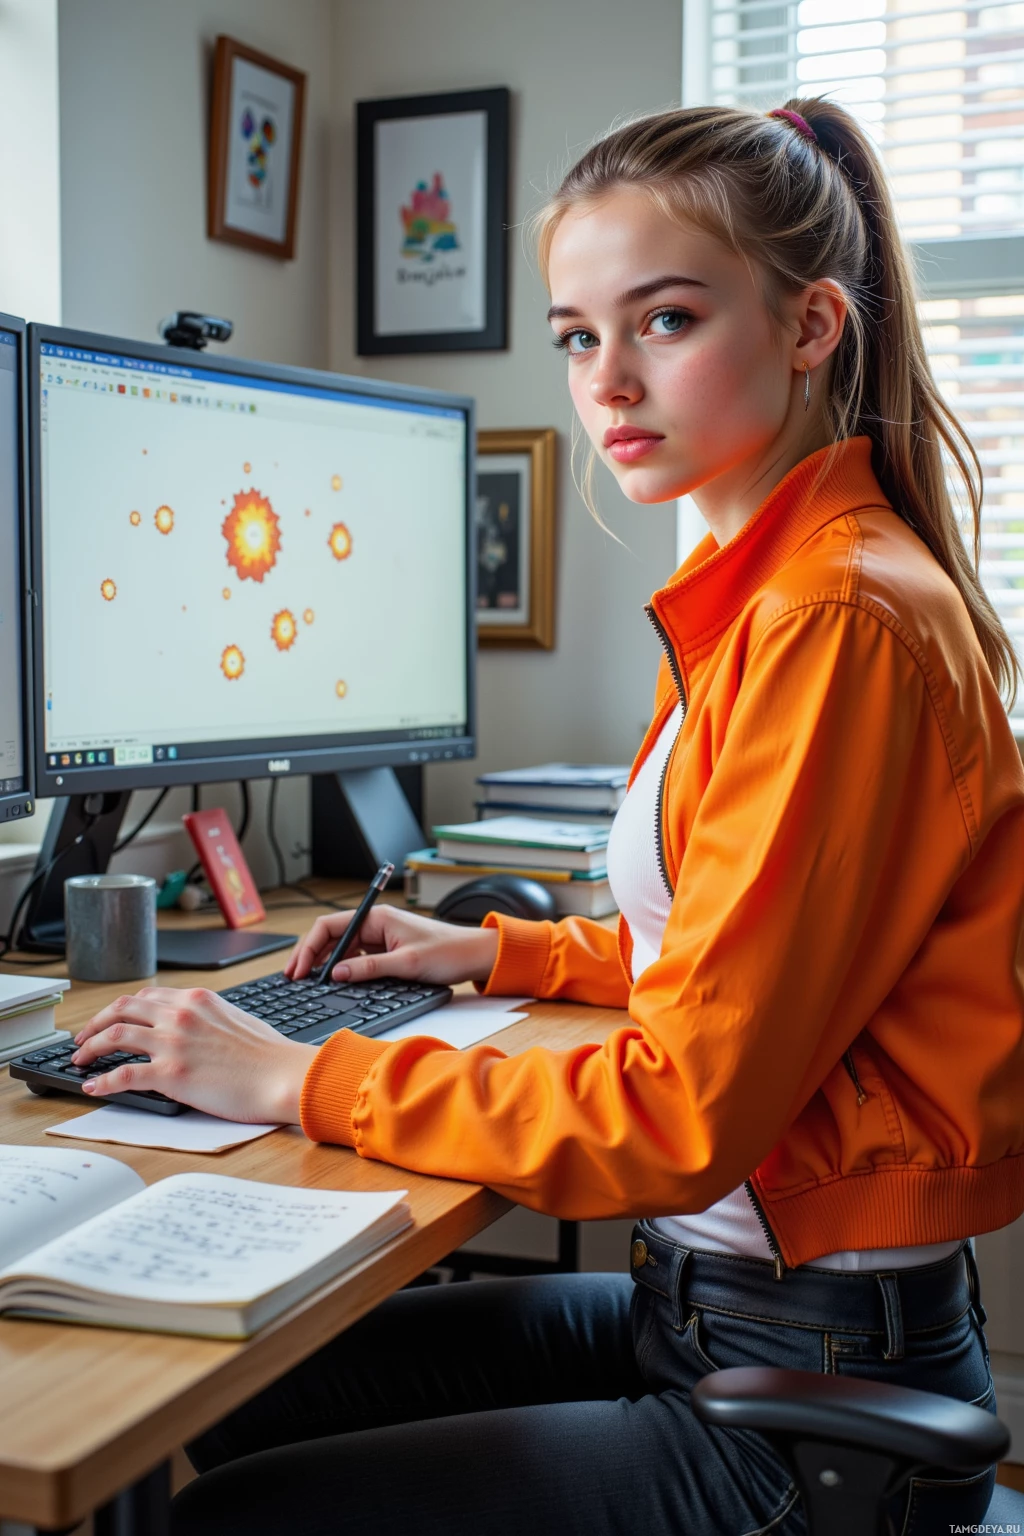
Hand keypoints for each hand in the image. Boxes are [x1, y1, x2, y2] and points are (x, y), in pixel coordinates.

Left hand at [70, 987, 317, 1122]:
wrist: (283, 1075)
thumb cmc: (270, 1055)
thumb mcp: (236, 1019)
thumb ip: (209, 1017)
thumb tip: (195, 1027)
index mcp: (197, 999)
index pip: (147, 996)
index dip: (122, 1008)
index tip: (111, 1019)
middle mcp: (180, 1014)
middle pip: (122, 1009)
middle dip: (96, 1022)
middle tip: (84, 1037)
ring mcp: (173, 1043)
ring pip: (114, 1035)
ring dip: (90, 1047)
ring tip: (79, 1059)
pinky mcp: (171, 1073)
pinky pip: (123, 1074)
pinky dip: (101, 1081)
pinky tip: (92, 1088)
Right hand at [285, 905, 498, 986]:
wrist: (474, 956)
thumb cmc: (448, 952)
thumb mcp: (406, 963)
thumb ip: (369, 969)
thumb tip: (336, 974)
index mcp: (377, 918)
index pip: (329, 926)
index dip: (309, 947)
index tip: (299, 968)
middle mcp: (375, 924)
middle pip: (330, 937)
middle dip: (310, 956)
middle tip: (293, 978)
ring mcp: (380, 938)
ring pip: (341, 949)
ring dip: (323, 964)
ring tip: (306, 982)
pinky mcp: (387, 951)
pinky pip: (356, 959)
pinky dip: (341, 970)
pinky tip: (332, 982)